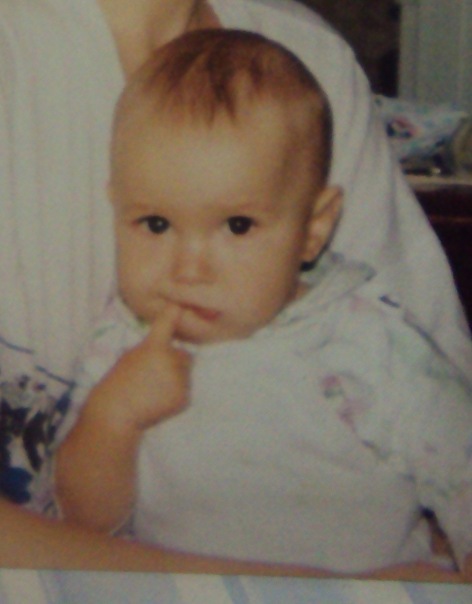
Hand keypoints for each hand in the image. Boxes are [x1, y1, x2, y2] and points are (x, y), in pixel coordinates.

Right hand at [88, 303, 191, 431]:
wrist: (116, 414)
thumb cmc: (117, 383)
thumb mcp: (131, 356)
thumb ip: (151, 348)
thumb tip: (167, 347)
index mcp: (154, 347)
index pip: (167, 323)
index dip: (174, 313)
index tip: (179, 305)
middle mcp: (171, 360)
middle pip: (183, 355)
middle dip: (174, 361)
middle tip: (154, 374)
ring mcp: (180, 380)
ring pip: (185, 373)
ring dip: (176, 377)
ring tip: (154, 389)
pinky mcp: (185, 397)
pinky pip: (185, 389)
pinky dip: (176, 393)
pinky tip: (158, 400)